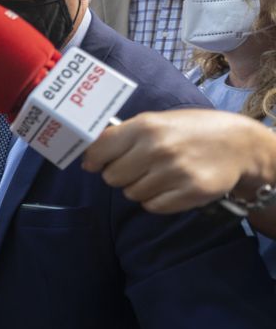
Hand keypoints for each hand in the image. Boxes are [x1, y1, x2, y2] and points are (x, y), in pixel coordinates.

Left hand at [82, 109, 275, 213]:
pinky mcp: (190, 192)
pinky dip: (156, 200)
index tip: (94, 163)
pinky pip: (152, 207)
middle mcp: (158, 148)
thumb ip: (125, 135)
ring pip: (131, 194)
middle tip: (137, 168)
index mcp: (145, 126)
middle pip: (112, 177)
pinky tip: (171, 186)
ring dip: (140, 188)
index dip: (93, 159)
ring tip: (160, 174)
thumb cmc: (189, 131)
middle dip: (120, 175)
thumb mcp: (157, 121)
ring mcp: (175, 172)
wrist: (239, 144)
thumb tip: (89, 153)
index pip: (100, 149)